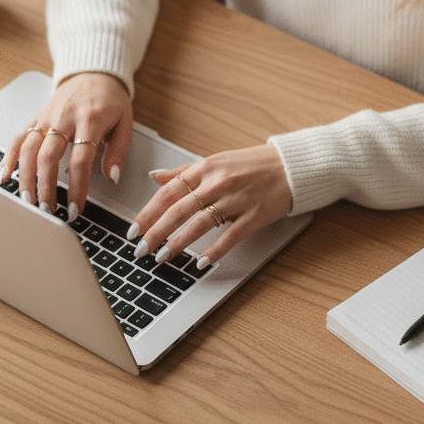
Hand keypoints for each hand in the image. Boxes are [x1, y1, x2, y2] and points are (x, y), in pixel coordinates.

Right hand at [0, 72, 132, 220]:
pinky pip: (18, 137)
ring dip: (26, 177)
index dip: (77, 187)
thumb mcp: (125, 123)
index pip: (81, 159)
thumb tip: (111, 178)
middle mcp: (64, 118)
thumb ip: (118, 151)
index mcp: (90, 120)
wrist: (93, 73)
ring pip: (29, 149)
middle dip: (46, 186)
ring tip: (28, 200)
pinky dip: (9, 157)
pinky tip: (4, 175)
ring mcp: (46, 117)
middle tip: (49, 210)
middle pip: (49, 156)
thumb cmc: (110, 100)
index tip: (76, 208)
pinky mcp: (36, 118)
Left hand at [127, 144, 292, 268]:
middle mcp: (217, 183)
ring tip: (162, 257)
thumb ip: (183, 171)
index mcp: (204, 169)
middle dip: (156, 231)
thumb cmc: (251, 164)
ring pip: (200, 224)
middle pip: (179, 210)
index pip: (168, 192)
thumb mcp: (214, 161)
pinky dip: (214, 250)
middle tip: (141, 249)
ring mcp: (235, 200)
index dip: (148, 212)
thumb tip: (155, 176)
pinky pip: (230, 236)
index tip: (134, 229)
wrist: (290, 166)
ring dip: (178, 242)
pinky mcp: (253, 216)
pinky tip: (201, 262)